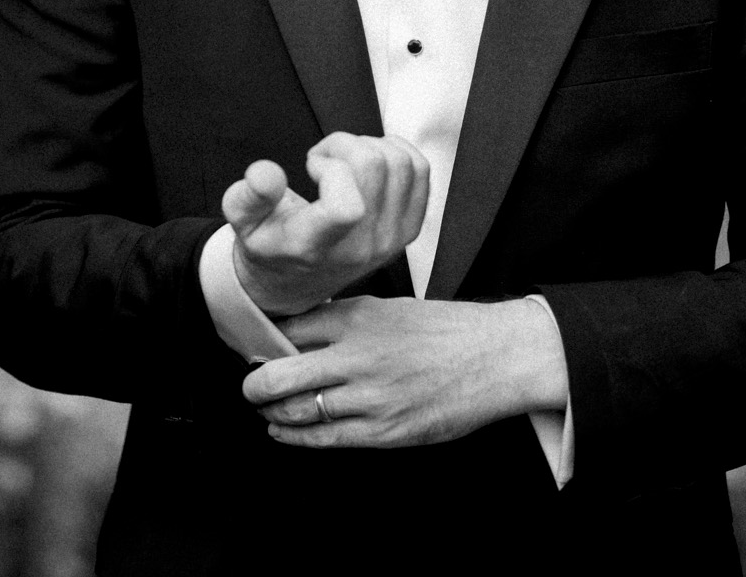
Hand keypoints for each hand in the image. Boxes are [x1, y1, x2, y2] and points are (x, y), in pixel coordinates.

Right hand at [224, 133, 428, 315]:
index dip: (331, 169)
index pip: (347, 206)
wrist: (296, 281)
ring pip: (400, 163)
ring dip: (369, 145)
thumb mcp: (243, 224)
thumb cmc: (270, 245)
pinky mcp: (408, 230)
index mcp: (317, 246)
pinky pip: (420, 172)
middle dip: (344, 144)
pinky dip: (397, 151)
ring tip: (343, 160)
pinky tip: (369, 161)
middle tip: (322, 157)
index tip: (312, 166)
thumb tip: (265, 172)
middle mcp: (360, 247)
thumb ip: (248, 197)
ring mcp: (389, 240)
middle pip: (375, 167)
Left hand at [241, 296, 566, 449]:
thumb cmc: (445, 330)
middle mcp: (358, 356)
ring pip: (296, 411)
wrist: (496, 358)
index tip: (254, 349)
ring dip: (270, 413)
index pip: (288, 330)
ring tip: (264, 409)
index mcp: (358, 317)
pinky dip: (295, 437)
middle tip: (249, 386)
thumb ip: (344, 319)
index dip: (263, 342)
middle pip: (278, 374)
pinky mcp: (385, 431)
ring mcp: (371, 397)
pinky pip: (326, 438)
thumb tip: (298, 332)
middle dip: (254, 384)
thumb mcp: (389, 307)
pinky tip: (282, 433)